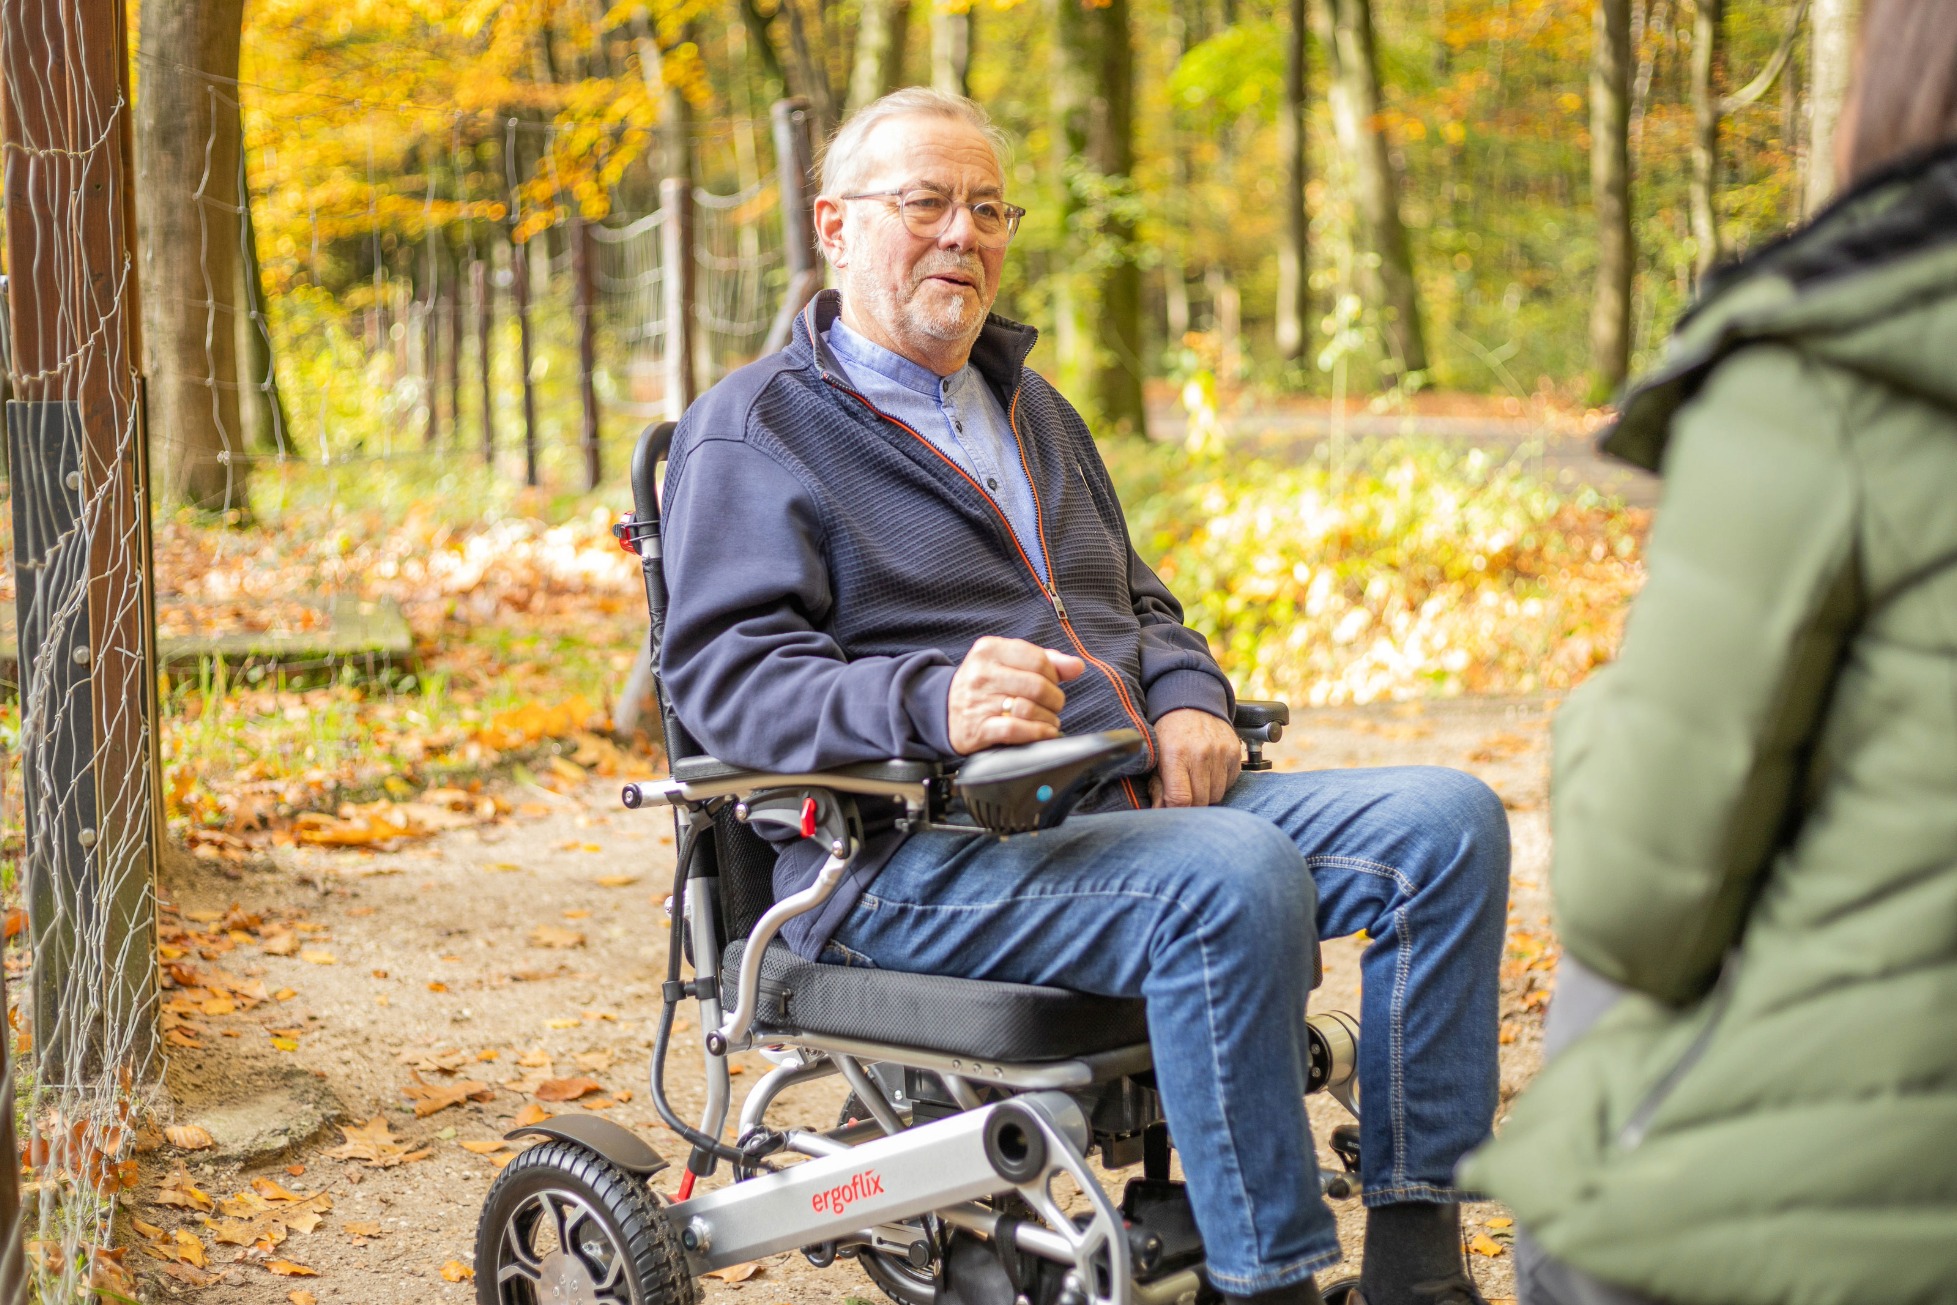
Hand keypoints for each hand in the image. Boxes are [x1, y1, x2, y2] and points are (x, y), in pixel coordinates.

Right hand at [947, 637, 1085, 754]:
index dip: (1054, 674)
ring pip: (1029, 708)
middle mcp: (982, 673)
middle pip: (1037, 685)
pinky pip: (1016, 730)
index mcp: (989, 649)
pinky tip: (1044, 732)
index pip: (1038, 659)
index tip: (1054, 683)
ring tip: (1049, 719)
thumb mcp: (1008, 662)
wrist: (943, 709)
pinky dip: (1038, 733)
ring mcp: (978, 701)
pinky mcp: (978, 728)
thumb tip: (1076, 666)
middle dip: (1055, 698)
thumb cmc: (984, 685)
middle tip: (1054, 705)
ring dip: (1048, 718)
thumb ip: (1044, 660)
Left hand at [1149, 709, 1241, 807]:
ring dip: (1206, 795)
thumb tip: (1160, 812)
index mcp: (1175, 754)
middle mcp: (1201, 753)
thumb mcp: (1155, 757)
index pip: (1181, 799)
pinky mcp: (1235, 752)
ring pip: (1217, 795)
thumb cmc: (1168, 734)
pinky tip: (1208, 772)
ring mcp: (1221, 752)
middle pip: (1201, 801)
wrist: (1191, 704)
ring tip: (1195, 781)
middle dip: (1191, 804)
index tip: (1171, 809)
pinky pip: (1229, 784)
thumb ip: (1157, 786)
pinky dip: (1219, 784)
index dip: (1176, 810)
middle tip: (1183, 794)